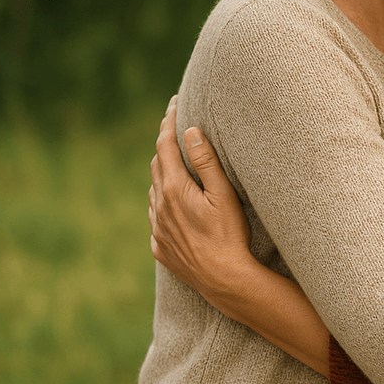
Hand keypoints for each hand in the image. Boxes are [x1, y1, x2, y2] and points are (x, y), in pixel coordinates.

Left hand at [148, 96, 254, 305]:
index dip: (169, 122)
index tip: (174, 104)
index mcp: (175, 189)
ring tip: (175, 163)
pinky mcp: (160, 246)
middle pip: (156, 165)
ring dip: (162, 173)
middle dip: (164, 144)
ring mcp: (157, 228)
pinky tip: (173, 204)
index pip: (165, 146)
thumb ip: (206, 162)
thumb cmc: (230, 235)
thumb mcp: (224, 194)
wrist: (223, 280)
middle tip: (176, 129)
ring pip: (154, 191)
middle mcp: (160, 206)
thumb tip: (190, 132)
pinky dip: (162, 201)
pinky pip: (156, 216)